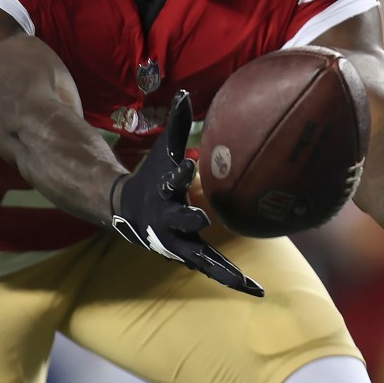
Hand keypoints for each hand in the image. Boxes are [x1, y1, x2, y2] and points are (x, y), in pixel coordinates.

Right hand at [111, 91, 263, 297]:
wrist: (128, 212)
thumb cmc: (153, 177)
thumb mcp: (162, 152)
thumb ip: (174, 125)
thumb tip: (183, 92)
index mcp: (163, 191)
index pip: (170, 178)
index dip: (178, 172)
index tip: (187, 163)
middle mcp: (168, 219)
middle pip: (178, 219)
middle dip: (188, 218)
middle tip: (202, 217)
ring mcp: (177, 241)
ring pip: (199, 256)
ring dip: (220, 268)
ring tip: (244, 282)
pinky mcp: (188, 254)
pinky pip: (212, 268)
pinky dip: (231, 279)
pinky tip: (255, 290)